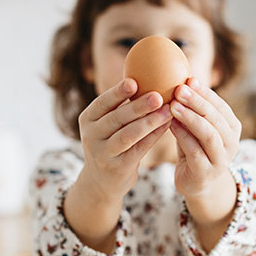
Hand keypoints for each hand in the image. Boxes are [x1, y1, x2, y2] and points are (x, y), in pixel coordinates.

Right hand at [78, 78, 171, 202]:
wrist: (101, 181)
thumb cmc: (110, 143)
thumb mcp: (105, 125)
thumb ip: (119, 106)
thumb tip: (146, 74)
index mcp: (88, 119)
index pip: (101, 103)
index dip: (116, 92)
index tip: (133, 82)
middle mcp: (91, 136)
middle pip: (116, 118)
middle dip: (138, 106)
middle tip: (158, 95)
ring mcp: (103, 153)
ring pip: (128, 135)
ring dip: (150, 122)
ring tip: (168, 110)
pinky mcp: (118, 167)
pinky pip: (139, 149)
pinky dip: (154, 136)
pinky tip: (168, 125)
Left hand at [169, 77, 241, 223]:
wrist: (198, 184)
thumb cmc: (195, 148)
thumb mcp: (197, 127)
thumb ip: (194, 109)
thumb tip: (180, 78)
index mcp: (232, 127)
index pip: (221, 106)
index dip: (205, 92)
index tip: (189, 79)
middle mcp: (231, 143)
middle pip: (215, 118)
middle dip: (197, 102)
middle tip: (179, 89)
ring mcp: (220, 159)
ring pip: (208, 134)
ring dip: (190, 117)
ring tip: (173, 105)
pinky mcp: (206, 172)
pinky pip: (194, 150)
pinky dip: (182, 135)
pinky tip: (170, 124)